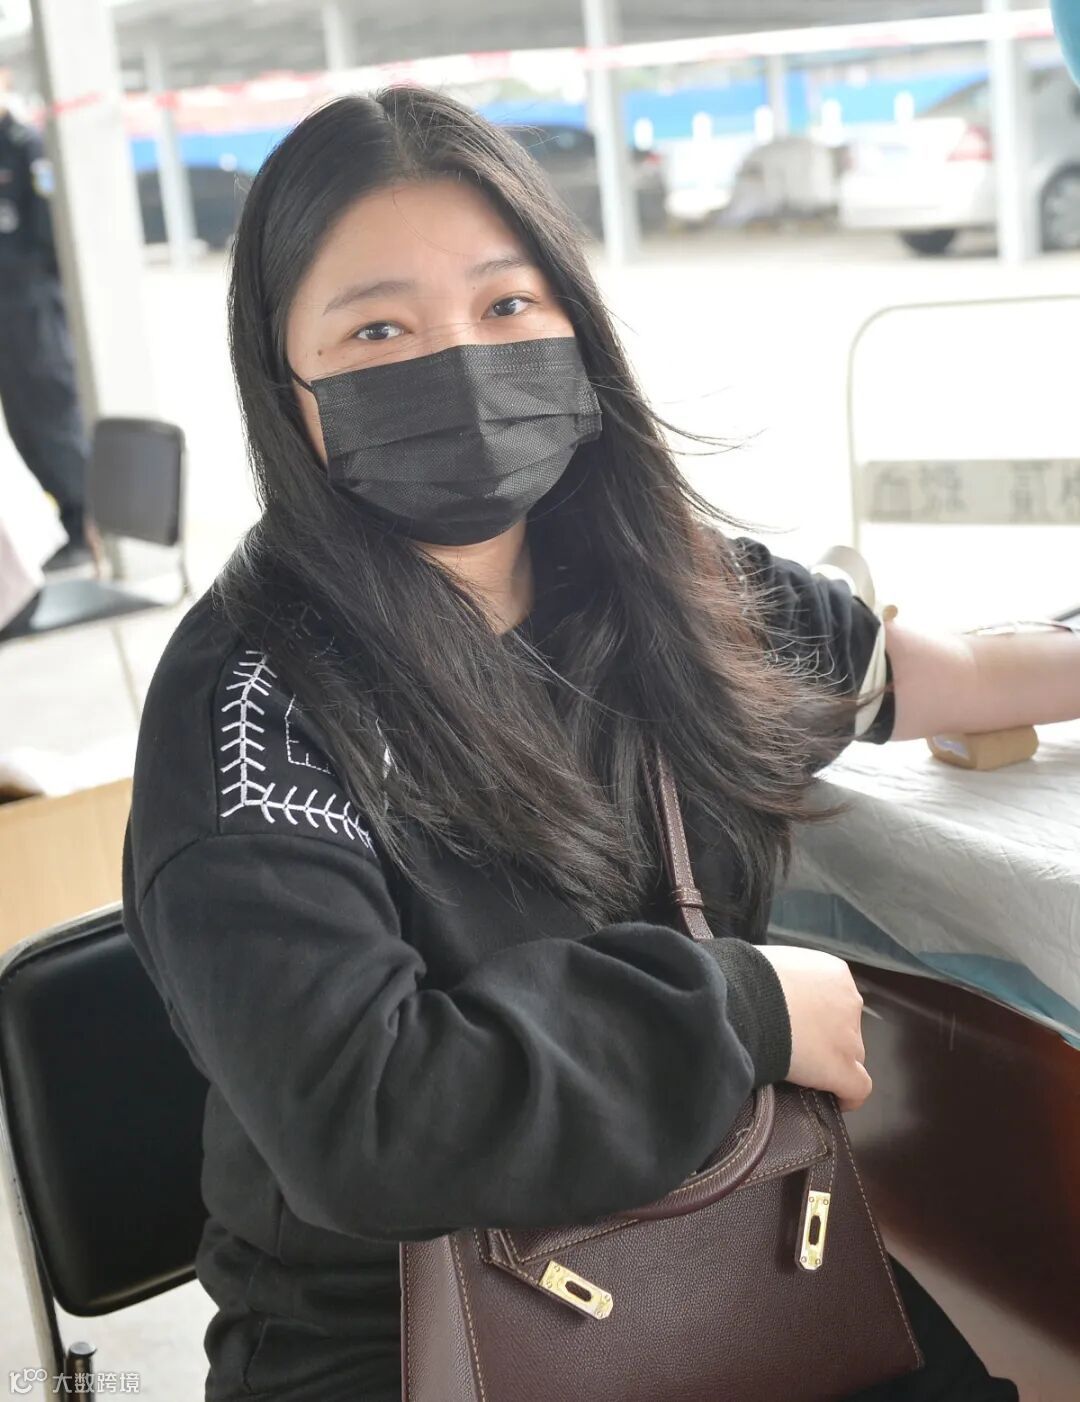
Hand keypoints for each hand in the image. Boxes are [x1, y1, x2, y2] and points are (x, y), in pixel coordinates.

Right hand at [756, 945, 871, 1111]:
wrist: (746, 999)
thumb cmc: (749, 977)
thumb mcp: (773, 964)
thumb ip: (787, 976)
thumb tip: (772, 988)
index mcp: (834, 973)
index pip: (836, 997)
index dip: (819, 1013)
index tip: (800, 1020)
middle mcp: (849, 1001)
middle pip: (846, 1026)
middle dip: (826, 1036)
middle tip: (796, 1043)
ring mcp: (849, 1036)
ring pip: (851, 1056)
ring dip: (831, 1062)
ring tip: (804, 1070)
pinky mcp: (842, 1068)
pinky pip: (857, 1088)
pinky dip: (848, 1096)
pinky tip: (836, 1099)